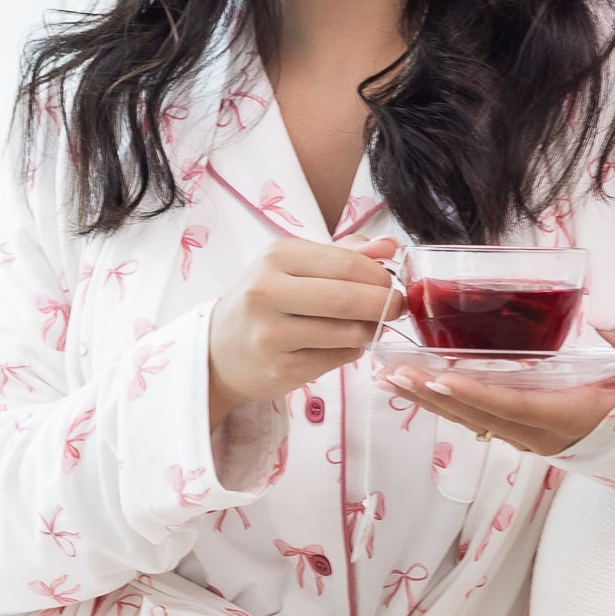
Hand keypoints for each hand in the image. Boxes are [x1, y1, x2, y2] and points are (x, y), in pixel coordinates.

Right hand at [208, 234, 404, 429]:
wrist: (219, 352)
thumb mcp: (295, 266)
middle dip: (384, 304)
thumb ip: (344, 254)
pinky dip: (351, 351)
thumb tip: (390, 245)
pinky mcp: (280, 369)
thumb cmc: (265, 302)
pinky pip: (338, 359)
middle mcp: (267, 292)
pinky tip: (341, 344)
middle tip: (395, 307)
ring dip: (370, 330)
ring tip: (366, 326)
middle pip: (348, 298)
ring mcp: (271, 335)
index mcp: (275, 257)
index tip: (389, 283)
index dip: (379, 275)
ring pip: (349, 333)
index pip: (346, 263)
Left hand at [365, 312, 614, 455]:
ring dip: (429, 400)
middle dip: (433, 395)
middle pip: (478, 415)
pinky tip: (418, 386)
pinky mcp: (525, 430)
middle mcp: (542, 433)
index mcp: (569, 417)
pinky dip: (446, 403)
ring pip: (472, 419)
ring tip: (389, 379)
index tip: (438, 379)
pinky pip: (479, 418)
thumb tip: (607, 316)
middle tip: (393, 374)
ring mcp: (531, 436)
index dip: (474, 394)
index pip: (512, 405)